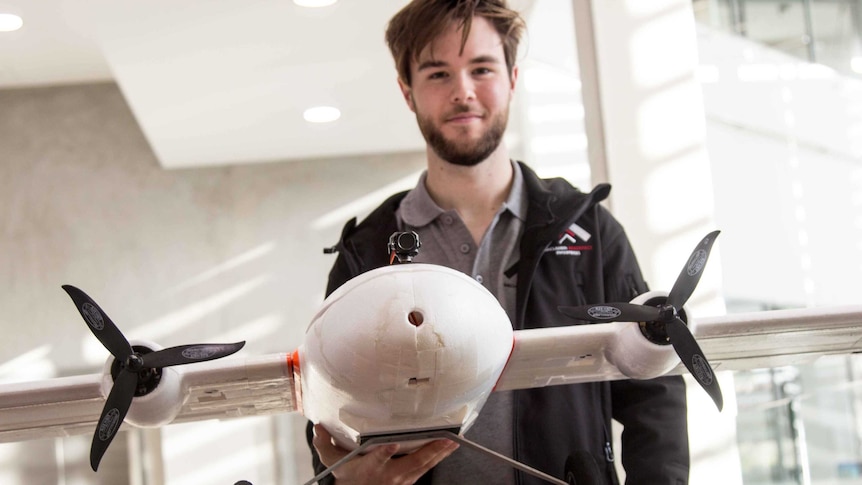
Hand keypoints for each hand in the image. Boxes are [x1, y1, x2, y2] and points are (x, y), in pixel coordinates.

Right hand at [312, 424, 458, 484]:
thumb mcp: (332, 462)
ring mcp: (402, 479)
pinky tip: (450, 447)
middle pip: (411, 463)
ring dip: (439, 453)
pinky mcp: (410, 479)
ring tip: (454, 440)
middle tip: (445, 439)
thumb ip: (324, 444)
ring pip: (423, 466)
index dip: (385, 452)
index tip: (391, 444)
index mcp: (369, 468)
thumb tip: (317, 426)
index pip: (377, 459)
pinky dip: (439, 457)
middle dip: (428, 451)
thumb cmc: (347, 474)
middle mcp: (388, 475)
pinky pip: (426, 467)